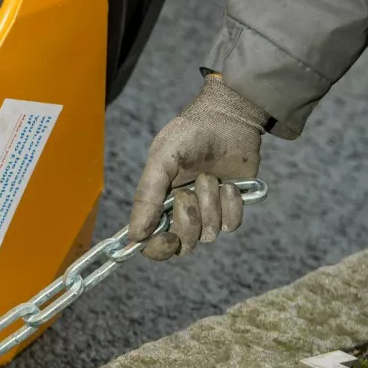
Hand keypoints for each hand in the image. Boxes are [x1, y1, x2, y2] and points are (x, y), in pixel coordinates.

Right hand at [128, 75, 265, 259]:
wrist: (229, 119)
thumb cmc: (190, 135)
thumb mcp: (162, 160)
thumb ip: (146, 197)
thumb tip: (135, 236)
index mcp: (158, 202)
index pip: (154, 242)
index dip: (159, 248)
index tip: (167, 238)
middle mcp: (182, 211)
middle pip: (184, 243)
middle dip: (188, 219)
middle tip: (189, 191)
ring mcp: (209, 211)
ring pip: (210, 234)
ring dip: (210, 204)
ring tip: (210, 177)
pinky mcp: (233, 207)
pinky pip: (232, 224)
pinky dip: (231, 204)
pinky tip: (229, 184)